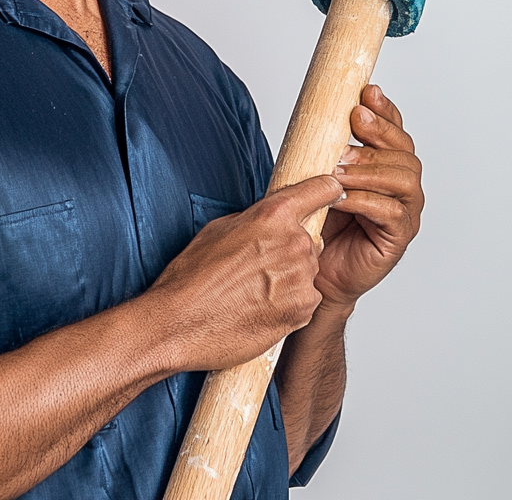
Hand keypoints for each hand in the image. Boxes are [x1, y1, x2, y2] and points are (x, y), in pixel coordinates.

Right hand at [143, 175, 343, 372]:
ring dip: (289, 276)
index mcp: (273, 215)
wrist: (181, 322)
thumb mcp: (219, 228)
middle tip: (260, 263)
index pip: (322, 189)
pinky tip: (259, 306)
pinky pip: (305, 298)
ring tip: (253, 289)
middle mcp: (294, 243)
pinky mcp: (304, 309)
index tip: (331, 192)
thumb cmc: (193, 276)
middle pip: (310, 237)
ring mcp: (302, 278)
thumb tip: (269, 220)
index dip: (327, 190)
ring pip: (307, 270)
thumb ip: (255, 219)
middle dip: (291, 246)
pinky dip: (289, 302)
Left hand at [316, 84, 423, 312]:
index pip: (394, 131)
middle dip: (377, 134)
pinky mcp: (397, 237)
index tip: (366, 92)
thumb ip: (322, 146)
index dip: (385, 111)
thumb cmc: (316, 219)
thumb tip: (313, 110)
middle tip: (352, 124)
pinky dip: (365, 201)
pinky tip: (342, 197)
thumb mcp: (316, 173)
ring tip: (338, 168)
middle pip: (403, 151)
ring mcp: (403, 212)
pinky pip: (391, 212)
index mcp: (384, 165)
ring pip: (401, 179)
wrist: (313, 267)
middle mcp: (401, 186)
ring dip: (369, 168)